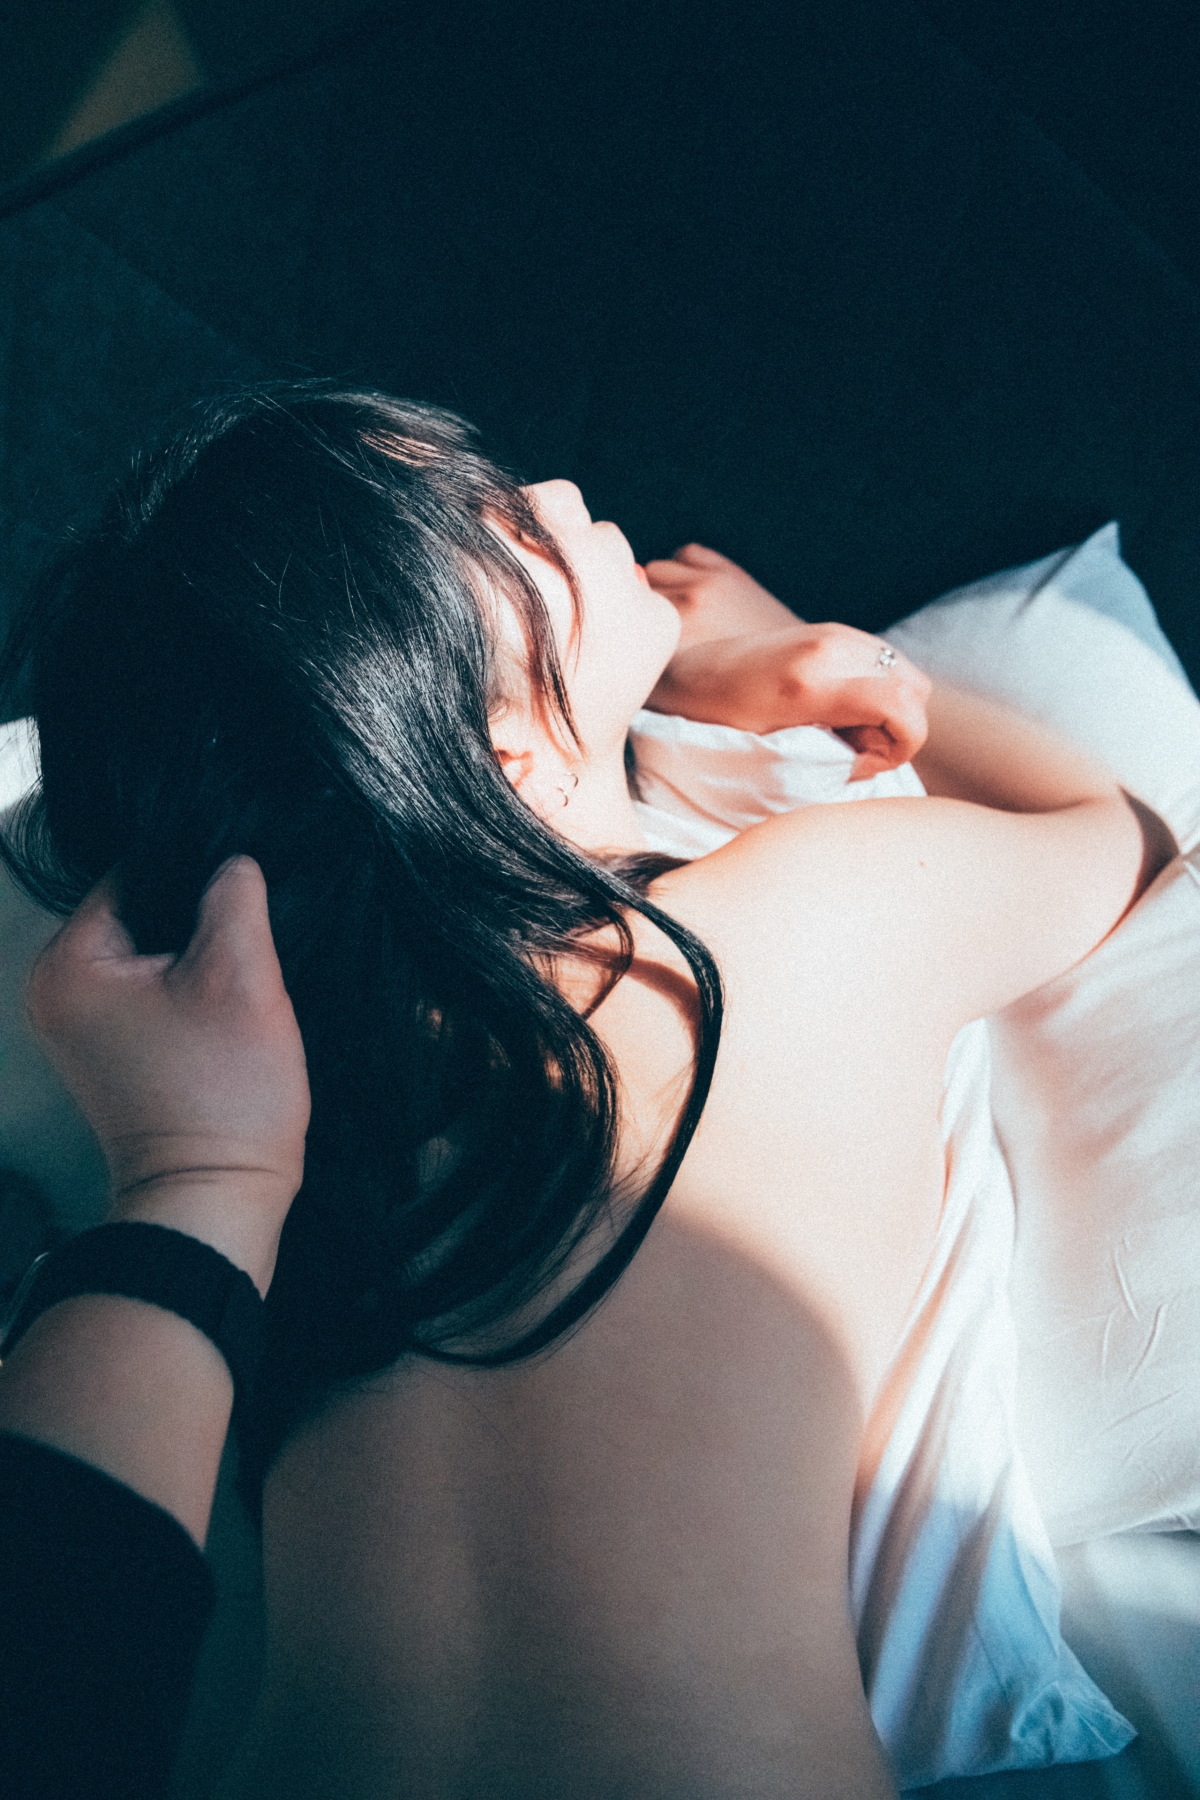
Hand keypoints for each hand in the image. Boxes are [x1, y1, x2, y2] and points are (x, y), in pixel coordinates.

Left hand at [25, 857, 309, 1279]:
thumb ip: (234, 897)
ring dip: (200, 959)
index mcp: (68, 964)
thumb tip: (233, 860)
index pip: (135, 873)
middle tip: (247, 948)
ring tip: (238, 984)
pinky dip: (191, 993)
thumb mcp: (242, 975)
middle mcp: (57, 990)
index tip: (242, 900)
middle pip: (142, 912)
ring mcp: (81, 1025)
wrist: (216, 1198)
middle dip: (198, 921)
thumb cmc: (223, 1096)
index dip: (197, 876)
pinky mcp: (112, 1051)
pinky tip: (225, 1010)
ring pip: (154, 953)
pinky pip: (154, 992)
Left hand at [645, 546, 930, 777]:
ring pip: (903, 672)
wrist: (681, 673)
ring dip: (884, 708)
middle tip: (845, 751)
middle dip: (895, 728)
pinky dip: (872, 690)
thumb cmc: (712, 724)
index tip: (857, 765)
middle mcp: (829, 646)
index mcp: (811, 682)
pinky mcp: (827, 629)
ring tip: (835, 731)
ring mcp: (831, 631)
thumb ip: (828, 756)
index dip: (900, 746)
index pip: (904, 705)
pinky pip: (880, 661)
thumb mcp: (768, 753)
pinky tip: (830, 709)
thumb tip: (868, 760)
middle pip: (915, 687)